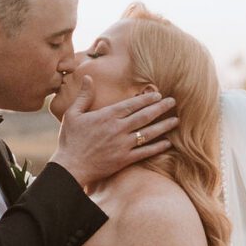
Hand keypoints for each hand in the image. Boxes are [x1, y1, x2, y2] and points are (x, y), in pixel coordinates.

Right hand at [54, 77, 177, 191]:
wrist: (70, 167)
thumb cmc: (70, 140)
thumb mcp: (72, 114)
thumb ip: (83, 96)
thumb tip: (88, 78)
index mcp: (107, 116)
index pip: (132, 104)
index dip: (147, 99)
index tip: (158, 95)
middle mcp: (118, 129)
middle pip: (144, 116)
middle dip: (160, 108)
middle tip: (173, 102)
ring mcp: (123, 145)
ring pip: (148, 133)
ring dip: (164, 126)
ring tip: (176, 120)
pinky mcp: (124, 160)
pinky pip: (145, 152)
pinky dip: (157, 147)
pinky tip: (168, 143)